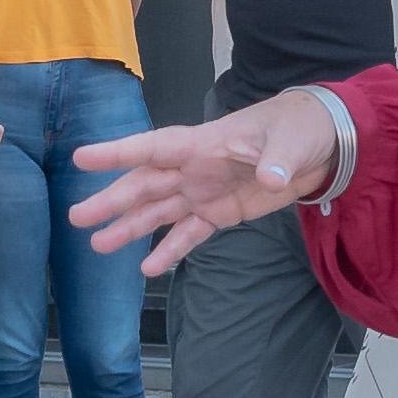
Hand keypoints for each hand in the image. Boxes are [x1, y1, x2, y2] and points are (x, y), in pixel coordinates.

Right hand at [70, 93, 346, 272]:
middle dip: (112, 201)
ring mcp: (204, 191)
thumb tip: (272, 178)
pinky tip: (148, 269)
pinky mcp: (220, 212)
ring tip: (98, 246)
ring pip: (158, 211)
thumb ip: (276, 159)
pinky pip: (189, 233)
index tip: (82, 159)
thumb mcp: (289, 140)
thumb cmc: (297, 129)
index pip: (154, 147)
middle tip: (77, 218)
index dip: (118, 153)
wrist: (320, 145)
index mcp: (203, 143)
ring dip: (129, 228)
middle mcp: (194, 168)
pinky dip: (170, 250)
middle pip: (145, 185)